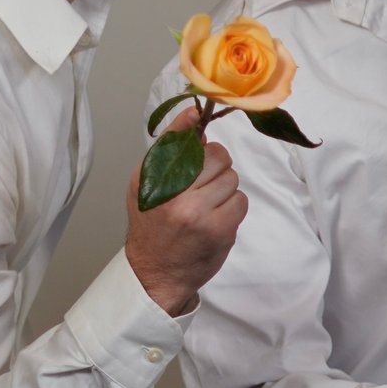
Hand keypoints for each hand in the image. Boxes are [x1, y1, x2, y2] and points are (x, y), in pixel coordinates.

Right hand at [124, 110, 246, 315]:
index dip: (198, 138)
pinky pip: (240, 201)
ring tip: (207, 204)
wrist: (155, 272)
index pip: (185, 140)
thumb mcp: (146, 183)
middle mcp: (173, 194)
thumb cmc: (151, 224)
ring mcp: (198, 213)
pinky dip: (233, 207)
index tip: (199, 130)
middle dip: (216, 167)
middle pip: (218, 158)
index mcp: (151, 179)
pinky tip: (215, 218)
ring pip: (232, 179)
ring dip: (225, 189)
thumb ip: (169, 149)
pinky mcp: (220, 229)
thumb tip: (195, 115)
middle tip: (203, 183)